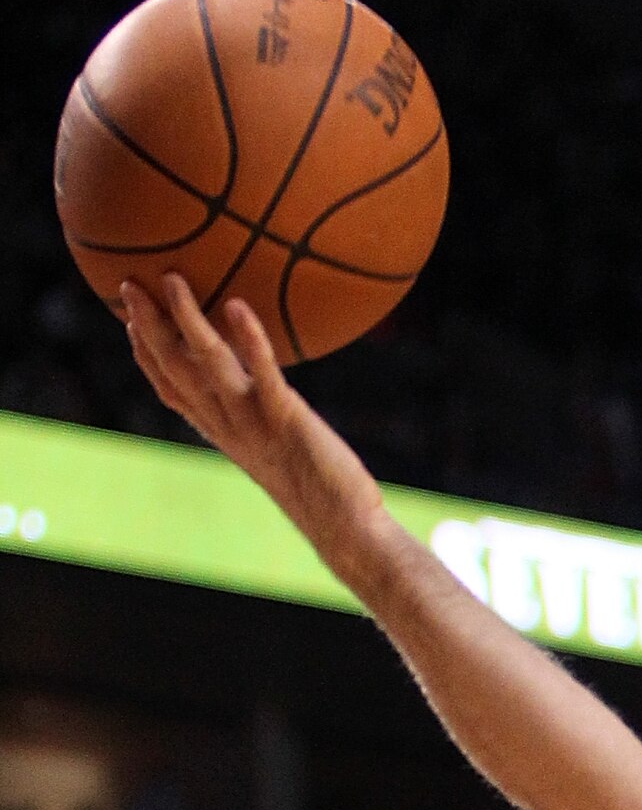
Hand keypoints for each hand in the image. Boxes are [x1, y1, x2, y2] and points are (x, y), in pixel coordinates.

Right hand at [117, 275, 383, 564]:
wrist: (344, 529)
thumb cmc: (319, 488)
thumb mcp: (276, 449)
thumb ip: (260, 419)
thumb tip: (265, 394)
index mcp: (223, 433)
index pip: (172, 390)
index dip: (146, 357)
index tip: (128, 322)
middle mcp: (229, 427)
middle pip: (176, 370)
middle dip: (149, 326)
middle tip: (129, 283)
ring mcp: (254, 423)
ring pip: (207, 366)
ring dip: (186, 321)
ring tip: (172, 280)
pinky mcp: (286, 419)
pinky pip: (263, 374)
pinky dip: (250, 340)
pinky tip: (237, 306)